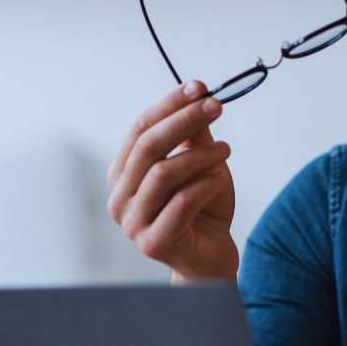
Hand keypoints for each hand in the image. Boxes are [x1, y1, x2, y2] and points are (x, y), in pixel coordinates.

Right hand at [106, 81, 237, 281]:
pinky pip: (182, 202)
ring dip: (200, 155)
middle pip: (147, 147)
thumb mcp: (200, 165)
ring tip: (226, 150)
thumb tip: (198, 96)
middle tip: (216, 106)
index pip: (139, 128)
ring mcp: (132, 222)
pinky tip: (220, 180)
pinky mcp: (153, 242)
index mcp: (123, 173)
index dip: (169, 105)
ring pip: (163, 173)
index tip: (199, 87)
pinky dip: (206, 185)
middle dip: (184, 120)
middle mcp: (120, 196)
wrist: (210, 258)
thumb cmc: (202, 210)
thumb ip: (194, 136)